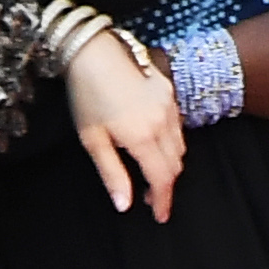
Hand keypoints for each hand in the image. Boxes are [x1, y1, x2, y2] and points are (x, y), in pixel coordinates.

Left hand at [60, 26, 182, 220]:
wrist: (93, 52)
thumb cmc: (87, 96)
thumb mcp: (92, 140)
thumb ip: (112, 174)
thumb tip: (125, 205)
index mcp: (143, 137)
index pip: (162, 179)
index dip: (163, 201)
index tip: (160, 216)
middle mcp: (163, 123)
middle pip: (175, 165)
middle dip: (165, 185)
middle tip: (148, 197)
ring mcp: (169, 106)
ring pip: (181, 146)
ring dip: (170, 164)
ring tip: (149, 170)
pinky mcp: (169, 92)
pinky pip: (178, 126)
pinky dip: (171, 142)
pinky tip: (153, 141)